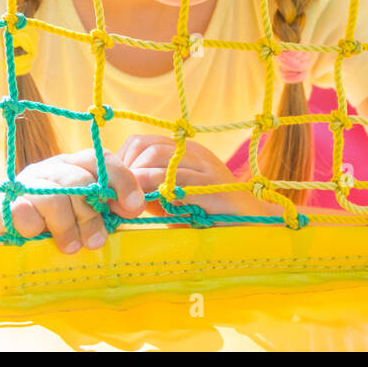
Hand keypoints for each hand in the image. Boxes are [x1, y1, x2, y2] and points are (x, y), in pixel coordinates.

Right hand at [0, 147, 145, 252]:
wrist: (8, 242)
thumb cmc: (55, 231)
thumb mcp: (86, 218)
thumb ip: (108, 211)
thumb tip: (136, 207)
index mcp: (75, 167)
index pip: (102, 160)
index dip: (122, 181)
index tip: (135, 208)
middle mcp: (52, 169)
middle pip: (80, 179)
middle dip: (92, 214)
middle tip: (97, 241)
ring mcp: (26, 184)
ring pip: (54, 196)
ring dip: (67, 226)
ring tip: (71, 248)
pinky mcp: (2, 204)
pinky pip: (23, 210)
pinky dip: (35, 227)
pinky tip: (37, 238)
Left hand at [117, 134, 276, 218]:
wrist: (252, 225)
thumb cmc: (209, 215)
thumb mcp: (172, 201)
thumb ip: (150, 192)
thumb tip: (116, 193)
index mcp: (184, 152)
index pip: (142, 142)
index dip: (124, 162)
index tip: (115, 187)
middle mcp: (194, 153)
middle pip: (148, 146)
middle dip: (128, 171)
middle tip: (119, 198)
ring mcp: (206, 166)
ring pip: (160, 157)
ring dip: (139, 180)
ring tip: (133, 203)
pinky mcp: (215, 185)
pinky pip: (179, 180)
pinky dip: (159, 190)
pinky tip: (152, 207)